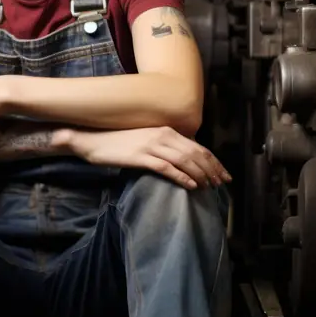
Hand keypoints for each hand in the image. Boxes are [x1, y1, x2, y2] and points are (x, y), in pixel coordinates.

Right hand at [59, 126, 230, 190]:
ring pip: (184, 160)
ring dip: (200, 174)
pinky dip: (182, 177)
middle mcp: (162, 135)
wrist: (93, 140)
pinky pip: (167, 168)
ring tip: (210, 186)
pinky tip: (191, 186)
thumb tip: (183, 158)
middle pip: (195, 153)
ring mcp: (151, 145)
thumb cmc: (118, 141)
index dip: (213, 160)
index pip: (197, 146)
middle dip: (212, 169)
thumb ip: (164, 145)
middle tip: (222, 183)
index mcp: (165, 130)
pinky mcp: (141, 157)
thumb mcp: (145, 139)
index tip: (223, 173)